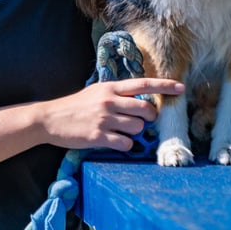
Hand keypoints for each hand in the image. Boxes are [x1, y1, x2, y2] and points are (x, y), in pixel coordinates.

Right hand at [40, 78, 183, 151]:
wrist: (49, 119)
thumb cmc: (75, 106)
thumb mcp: (96, 93)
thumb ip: (117, 95)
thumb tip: (141, 102)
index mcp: (110, 87)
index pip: (143, 84)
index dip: (165, 86)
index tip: (181, 88)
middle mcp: (109, 101)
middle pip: (146, 109)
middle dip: (148, 118)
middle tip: (141, 121)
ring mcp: (105, 119)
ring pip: (137, 128)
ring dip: (133, 133)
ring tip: (119, 131)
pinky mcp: (99, 136)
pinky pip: (126, 144)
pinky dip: (124, 145)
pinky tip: (113, 142)